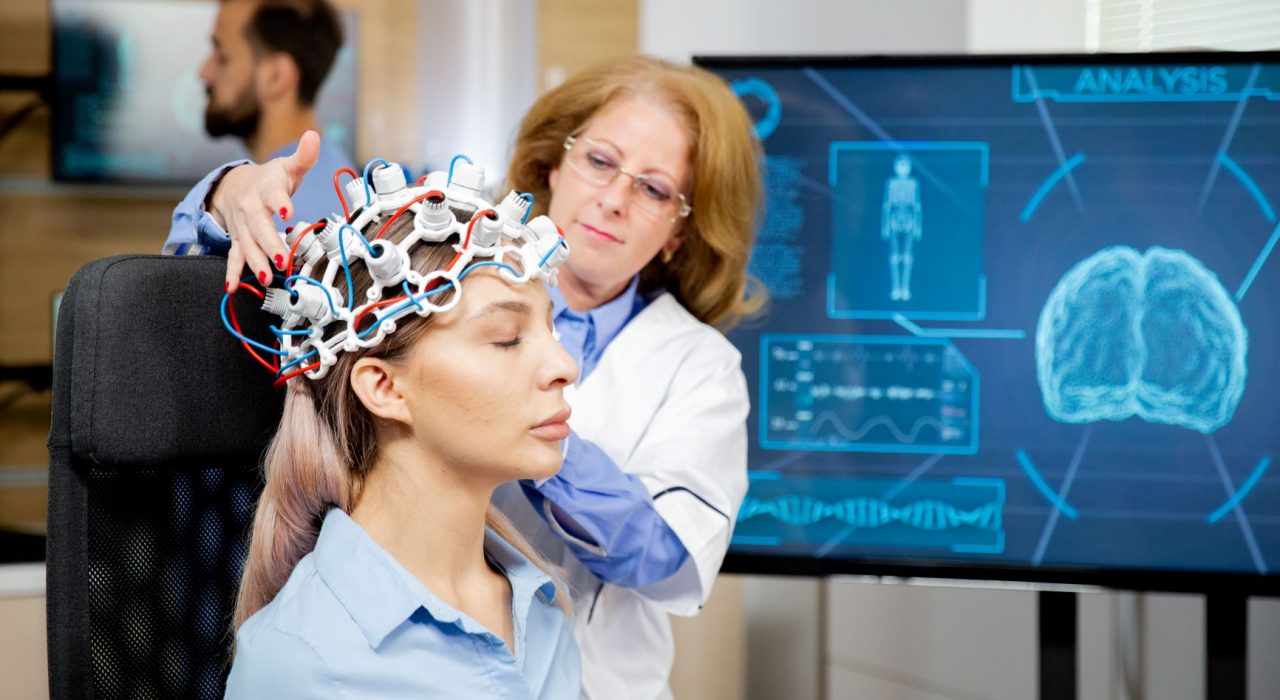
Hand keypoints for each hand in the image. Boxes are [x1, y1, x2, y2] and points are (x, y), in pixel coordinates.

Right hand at [209, 130, 320, 289]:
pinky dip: (231, 273)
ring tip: (265, 278)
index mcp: (266, 189)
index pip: (274, 195)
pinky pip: (233, 256)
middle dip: (270, 244)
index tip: (287, 210)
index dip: (281, 202)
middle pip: (259, 227)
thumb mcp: (287, 166)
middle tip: (283, 260)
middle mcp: (251, 208)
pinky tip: (231, 288)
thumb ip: (304, 156)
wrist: (234, 184)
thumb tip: (314, 136)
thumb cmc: (269, 179)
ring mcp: (242, 226)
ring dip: (255, 262)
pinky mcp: (238, 239)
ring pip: (247, 245)